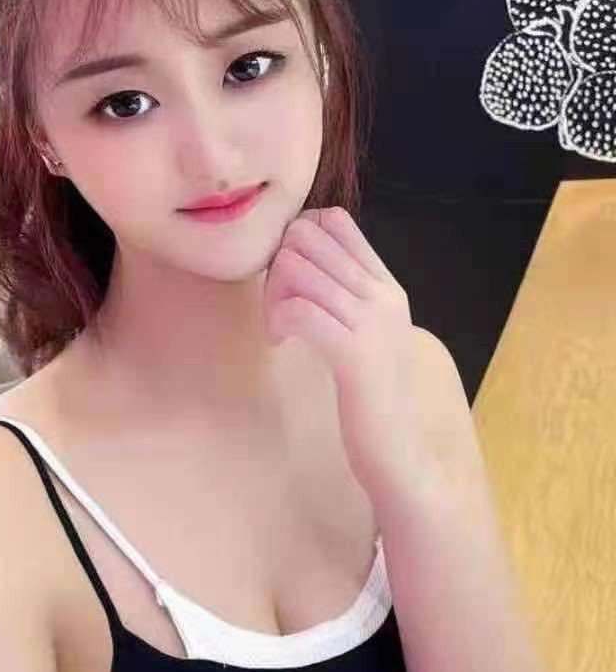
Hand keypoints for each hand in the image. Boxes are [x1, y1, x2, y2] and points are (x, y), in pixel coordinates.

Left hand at [263, 205, 435, 503]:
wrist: (399, 451)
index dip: (296, 240)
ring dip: (272, 295)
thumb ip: (347, 298)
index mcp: (387, 286)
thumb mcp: (368, 336)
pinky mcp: (354, 354)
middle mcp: (383, 295)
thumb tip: (304, 262)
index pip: (334, 219)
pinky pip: (298, 309)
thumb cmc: (373, 398)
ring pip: (296, 267)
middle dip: (277, 266)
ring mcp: (372, 322)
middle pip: (307, 235)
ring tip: (278, 329)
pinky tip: (280, 344)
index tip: (291, 282)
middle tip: (278, 308)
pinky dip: (277, 320)